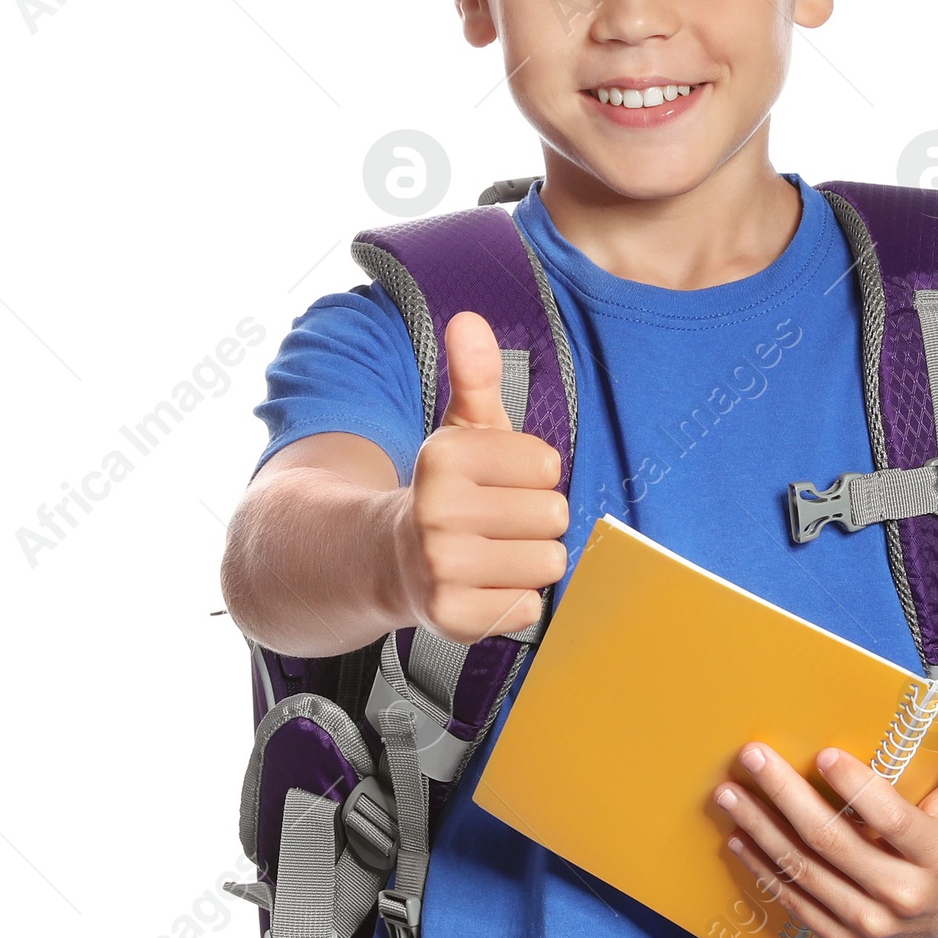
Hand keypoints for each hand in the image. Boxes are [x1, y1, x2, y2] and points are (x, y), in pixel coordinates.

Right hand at [393, 311, 568, 642]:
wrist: (383, 559)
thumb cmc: (444, 491)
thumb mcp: (458, 430)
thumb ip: (473, 375)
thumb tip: (467, 319)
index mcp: (444, 457)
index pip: (546, 464)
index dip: (533, 475)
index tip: (500, 482)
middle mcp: (437, 512)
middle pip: (553, 515)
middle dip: (536, 519)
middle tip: (498, 523)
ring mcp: (441, 569)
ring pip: (547, 562)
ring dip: (529, 560)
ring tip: (493, 553)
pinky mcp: (452, 617)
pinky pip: (529, 608)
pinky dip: (514, 601)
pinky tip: (483, 587)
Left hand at [713, 722, 937, 937]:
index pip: (892, 821)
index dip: (857, 788)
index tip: (823, 754)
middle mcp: (905, 897)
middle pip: (833, 843)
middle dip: (786, 796)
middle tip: (753, 758)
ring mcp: (872, 925)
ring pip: (805, 873)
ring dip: (761, 831)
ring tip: (730, 794)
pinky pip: (796, 903)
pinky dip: (763, 870)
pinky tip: (739, 839)